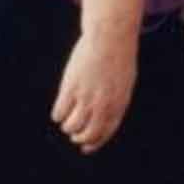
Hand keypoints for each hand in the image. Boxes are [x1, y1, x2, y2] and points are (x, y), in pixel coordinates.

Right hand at [51, 26, 138, 153]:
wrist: (110, 35)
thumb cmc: (118, 57)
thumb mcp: (124, 81)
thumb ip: (116, 101)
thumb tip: (103, 122)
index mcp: (119, 102)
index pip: (105, 133)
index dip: (94, 143)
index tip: (85, 148)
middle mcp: (103, 104)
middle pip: (86, 135)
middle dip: (78, 137)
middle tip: (74, 133)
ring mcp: (86, 97)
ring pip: (70, 126)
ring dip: (68, 124)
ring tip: (68, 115)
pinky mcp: (70, 89)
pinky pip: (59, 113)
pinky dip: (59, 113)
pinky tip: (62, 105)